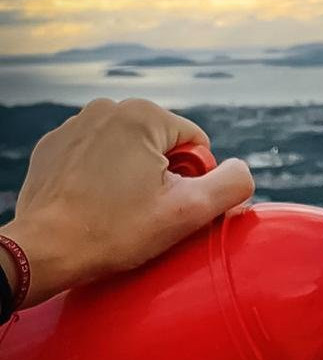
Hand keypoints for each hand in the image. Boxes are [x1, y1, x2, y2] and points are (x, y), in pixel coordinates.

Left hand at [0, 97, 253, 306]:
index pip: (197, 145)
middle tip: (143, 211)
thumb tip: (242, 169)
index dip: (193, 180)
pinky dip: (103, 180)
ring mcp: (74, 125)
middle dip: (162, 177)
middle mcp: (106, 108)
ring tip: (117, 210)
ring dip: (134, 178)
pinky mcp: (54, 147)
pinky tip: (94, 205)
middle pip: (163, 146)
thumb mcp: (189, 211)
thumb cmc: (116, 231)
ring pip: (131, 152)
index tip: (166, 205)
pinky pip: (98, 158)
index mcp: (142, 114)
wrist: (44, 251)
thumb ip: (232, 184)